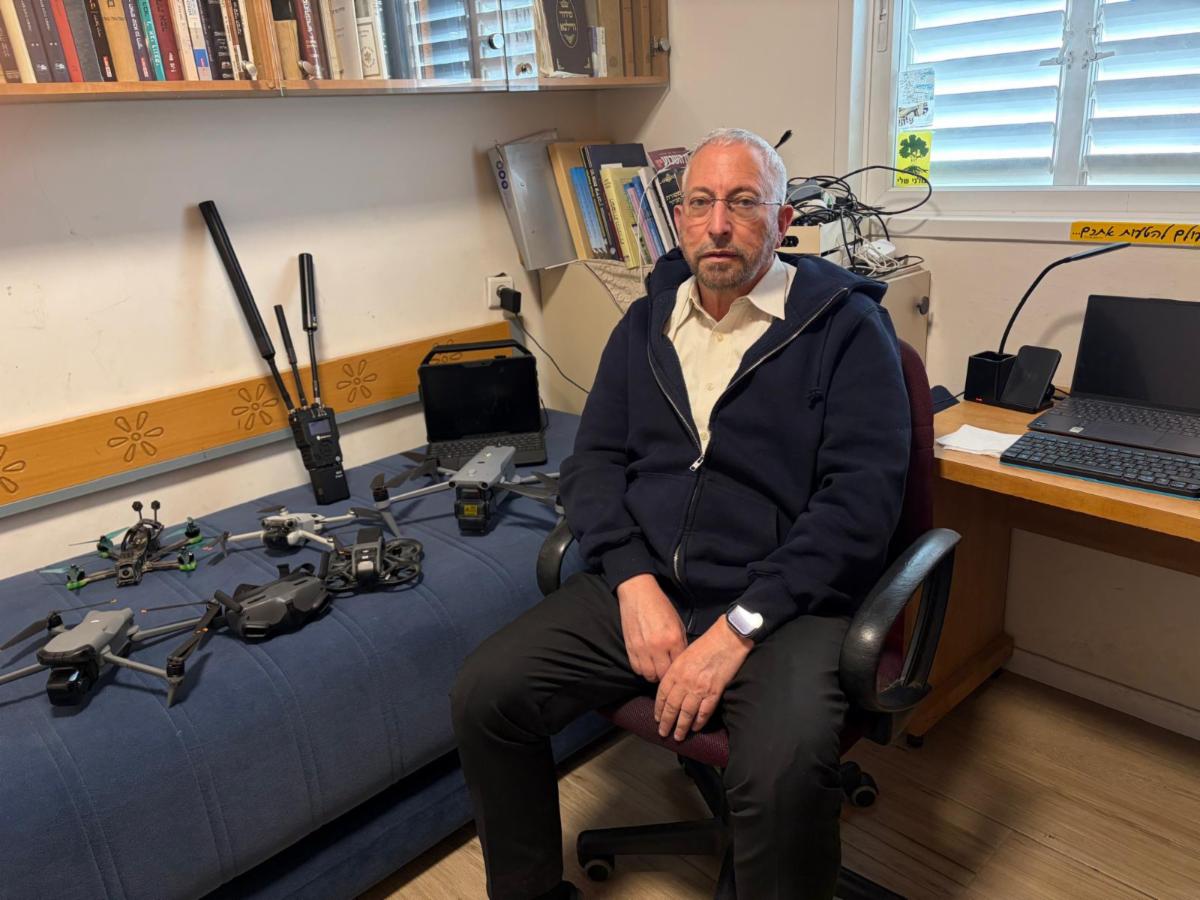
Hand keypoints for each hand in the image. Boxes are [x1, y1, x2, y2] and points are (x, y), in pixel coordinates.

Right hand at [616, 573, 686, 681]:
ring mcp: (642, 649)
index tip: (678, 669)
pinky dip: (642, 670)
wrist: (638, 594)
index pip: (678, 666)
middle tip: (667, 671)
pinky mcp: (630, 648)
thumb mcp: (677, 622)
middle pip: (663, 675)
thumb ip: (681, 643)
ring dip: (654, 675)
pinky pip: (636, 668)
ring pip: (649, 675)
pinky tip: (647, 663)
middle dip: (666, 675)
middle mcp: (658, 646)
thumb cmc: (660, 606)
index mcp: (673, 638)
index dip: (679, 669)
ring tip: (657, 669)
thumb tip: (681, 660)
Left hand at [655, 618, 751, 740]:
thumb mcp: (684, 654)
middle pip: (672, 707)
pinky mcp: (714, 692)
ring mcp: (699, 688)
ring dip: (681, 727)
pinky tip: (695, 728)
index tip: (657, 718)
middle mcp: (685, 681)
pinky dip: (699, 722)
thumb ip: (676, 671)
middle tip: (663, 733)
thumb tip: (672, 686)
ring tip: (678, 736)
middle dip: (667, 722)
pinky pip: (704, 711)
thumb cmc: (707, 644)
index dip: (659, 709)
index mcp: (675, 670)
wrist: (727, 639)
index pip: (662, 694)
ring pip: (686, 713)